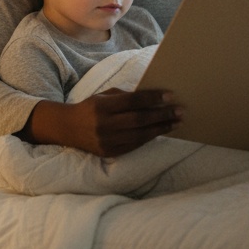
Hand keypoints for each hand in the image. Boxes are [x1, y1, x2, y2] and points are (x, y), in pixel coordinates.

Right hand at [24, 88, 181, 157]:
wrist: (67, 128)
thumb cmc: (91, 108)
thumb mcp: (104, 96)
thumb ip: (126, 97)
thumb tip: (153, 98)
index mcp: (102, 106)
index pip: (133, 101)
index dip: (152, 98)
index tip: (170, 96)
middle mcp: (104, 125)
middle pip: (139, 120)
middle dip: (162, 115)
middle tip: (180, 111)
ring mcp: (107, 141)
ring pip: (140, 135)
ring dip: (161, 129)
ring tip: (176, 123)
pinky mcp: (110, 152)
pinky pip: (135, 145)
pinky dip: (149, 138)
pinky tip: (160, 131)